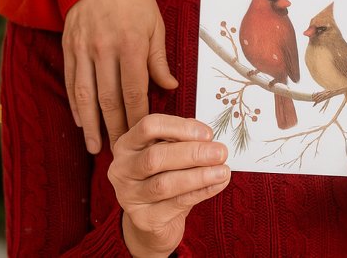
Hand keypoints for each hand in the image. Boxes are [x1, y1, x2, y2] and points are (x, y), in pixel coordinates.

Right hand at [63, 0, 177, 153]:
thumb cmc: (135, 1)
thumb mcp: (155, 25)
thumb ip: (159, 59)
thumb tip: (171, 88)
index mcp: (131, 45)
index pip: (135, 91)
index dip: (138, 118)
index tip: (142, 139)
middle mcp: (105, 50)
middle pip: (109, 100)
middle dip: (116, 130)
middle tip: (121, 154)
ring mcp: (83, 50)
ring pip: (85, 96)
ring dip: (91, 125)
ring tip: (96, 148)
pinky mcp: (69, 48)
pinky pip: (70, 82)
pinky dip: (75, 105)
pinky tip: (80, 122)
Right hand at [108, 114, 229, 257]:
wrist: (152, 219)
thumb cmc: (164, 174)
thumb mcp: (168, 150)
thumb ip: (182, 138)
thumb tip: (207, 135)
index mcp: (127, 144)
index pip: (149, 127)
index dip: (180, 127)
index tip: (208, 133)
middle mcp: (122, 169)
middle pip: (155, 157)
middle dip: (193, 153)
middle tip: (220, 152)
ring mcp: (129, 196)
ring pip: (165, 184)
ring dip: (199, 175)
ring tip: (223, 170)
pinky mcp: (143, 219)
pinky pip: (176, 204)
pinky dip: (201, 192)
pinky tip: (217, 184)